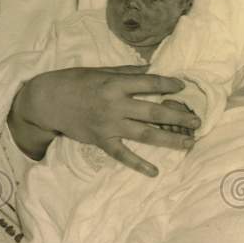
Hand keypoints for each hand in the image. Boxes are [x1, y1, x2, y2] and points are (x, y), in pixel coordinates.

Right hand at [9, 65, 202, 176]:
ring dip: (169, 139)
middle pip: (154, 112)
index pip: (150, 84)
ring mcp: (109, 124)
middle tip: (197, 121)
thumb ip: (127, 73)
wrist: (46, 100)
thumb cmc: (74, 81)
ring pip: (145, 134)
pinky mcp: (101, 140)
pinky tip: (154, 172)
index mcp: (116, 84)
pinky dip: (138, 164)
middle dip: (179, 116)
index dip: (169, 85)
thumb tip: (152, 70)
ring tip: (189, 143)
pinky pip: (122, 154)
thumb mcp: (100, 71)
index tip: (184, 87)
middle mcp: (115, 104)